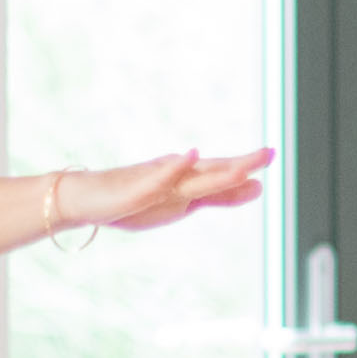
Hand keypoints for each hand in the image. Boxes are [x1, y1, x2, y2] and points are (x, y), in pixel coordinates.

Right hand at [72, 145, 274, 235]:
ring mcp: (155, 182)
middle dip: (240, 164)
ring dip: (216, 169)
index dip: (247, 165)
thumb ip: (219, 196)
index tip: (271, 154)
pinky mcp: (135, 189)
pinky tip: (189, 156)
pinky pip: (158, 178)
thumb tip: (257, 187)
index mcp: (188, 181)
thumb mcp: (183, 203)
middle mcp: (175, 177)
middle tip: (268, 154)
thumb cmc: (133, 201)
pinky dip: (175, 168)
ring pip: (191, 176)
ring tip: (240, 164)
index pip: (222, 173)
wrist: (85, 200)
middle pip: (212, 171)